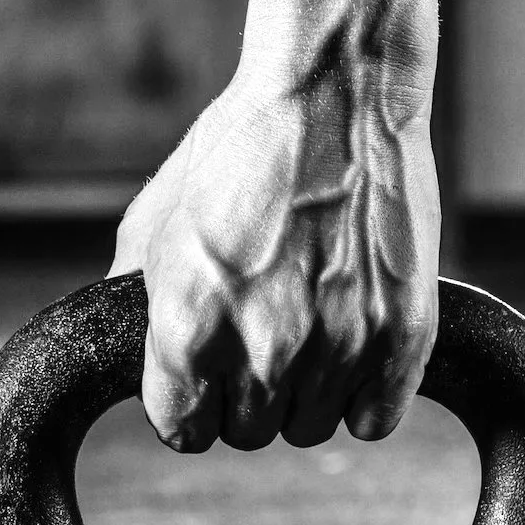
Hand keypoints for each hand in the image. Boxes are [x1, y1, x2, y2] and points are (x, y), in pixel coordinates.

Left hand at [109, 76, 439, 451]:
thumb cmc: (239, 151)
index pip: (182, 430)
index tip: (203, 377)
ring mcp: (338, 347)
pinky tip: (350, 349)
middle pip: (247, 433)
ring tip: (307, 327)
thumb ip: (132, 302)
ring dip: (303, 393)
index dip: (189, 403)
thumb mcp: (155, 223)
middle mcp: (263, 350)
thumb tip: (122, 353)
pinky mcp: (401, 337)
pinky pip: (374, 420)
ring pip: (309, 427)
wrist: (334, 92)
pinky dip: (363, 397)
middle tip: (260, 333)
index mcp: (188, 329)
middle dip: (245, 394)